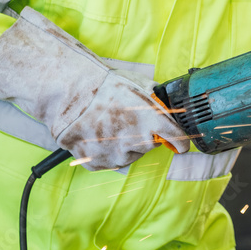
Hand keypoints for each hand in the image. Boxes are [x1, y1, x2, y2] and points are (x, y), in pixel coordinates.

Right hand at [0, 7, 188, 170]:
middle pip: (150, 145)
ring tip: (111, 125)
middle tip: (129, 119)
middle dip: (145, 134)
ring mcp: (115, 154)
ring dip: (126, 144)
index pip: (177, 139)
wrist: (69, 95)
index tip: (181, 144)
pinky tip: (99, 135)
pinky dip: (107, 151)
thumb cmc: (105, 87)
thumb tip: (170, 106)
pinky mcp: (97, 164)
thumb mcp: (140, 85)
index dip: (180, 142)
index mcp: (150, 120)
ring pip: (130, 154)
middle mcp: (135, 141)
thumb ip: (158, 100)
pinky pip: (110, 161)